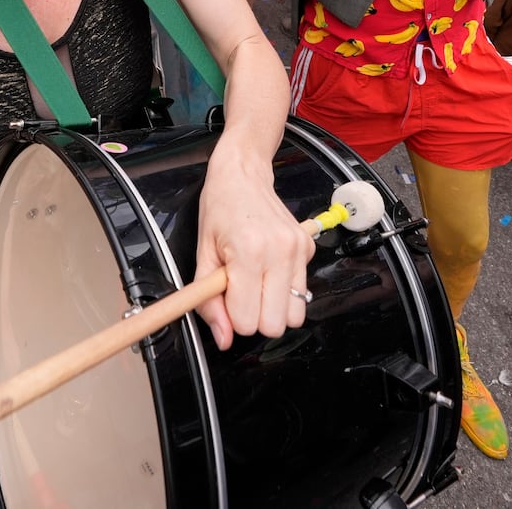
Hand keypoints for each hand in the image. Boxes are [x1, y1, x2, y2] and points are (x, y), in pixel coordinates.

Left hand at [193, 152, 315, 349]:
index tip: (225, 298)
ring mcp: (299, 250)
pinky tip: (269, 269)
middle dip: (256, 318)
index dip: (233, 317)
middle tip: (241, 293)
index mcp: (249, 252)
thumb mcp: (202, 254)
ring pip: (295, 315)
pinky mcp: (309, 248)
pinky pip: (302, 292)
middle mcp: (280, 252)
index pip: (248, 321)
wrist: (243, 173)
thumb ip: (208, 301)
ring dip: (274, 308)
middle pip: (276, 325)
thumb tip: (224, 337)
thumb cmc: (220, 208)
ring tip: (257, 284)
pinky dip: (285, 290)